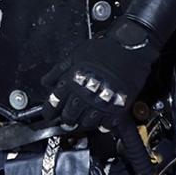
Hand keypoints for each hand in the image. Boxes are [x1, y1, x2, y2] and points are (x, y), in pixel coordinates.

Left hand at [41, 22, 159, 131]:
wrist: (129, 49)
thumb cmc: (103, 49)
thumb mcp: (74, 55)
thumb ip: (58, 70)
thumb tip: (46, 81)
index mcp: (71, 82)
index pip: (54, 103)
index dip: (49, 111)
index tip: (49, 114)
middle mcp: (84, 94)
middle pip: (69, 116)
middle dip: (65, 119)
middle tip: (65, 119)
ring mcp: (101, 102)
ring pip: (86, 123)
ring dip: (82, 123)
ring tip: (82, 121)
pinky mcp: (117, 107)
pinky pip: (106, 124)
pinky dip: (102, 125)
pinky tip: (100, 121)